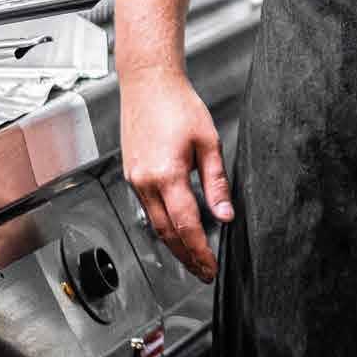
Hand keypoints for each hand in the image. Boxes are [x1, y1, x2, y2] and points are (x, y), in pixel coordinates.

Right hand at [120, 71, 233, 282]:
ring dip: (173, 244)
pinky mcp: (131, 173)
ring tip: (192, 258)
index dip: (199, 251)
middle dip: (185, 257)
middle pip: (166, 233)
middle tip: (202, 273)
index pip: (186, 226)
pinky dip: (162, 224)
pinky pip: (147, 207)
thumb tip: (225, 214)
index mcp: (167, 175)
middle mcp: (145, 181)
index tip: (210, 267)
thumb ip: (217, 183)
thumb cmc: (178, 105)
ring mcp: (135, 178)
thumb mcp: (208, 142)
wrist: (148, 83)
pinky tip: (175, 229)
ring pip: (154, 223)